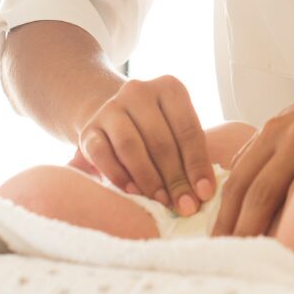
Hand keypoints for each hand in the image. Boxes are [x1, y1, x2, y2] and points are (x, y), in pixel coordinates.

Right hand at [75, 75, 214, 215]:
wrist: (114, 117)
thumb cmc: (158, 129)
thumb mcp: (178, 132)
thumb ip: (190, 156)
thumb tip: (203, 193)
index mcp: (169, 88)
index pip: (188, 129)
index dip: (197, 165)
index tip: (204, 193)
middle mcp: (139, 92)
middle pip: (160, 140)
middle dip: (175, 178)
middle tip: (184, 205)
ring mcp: (111, 108)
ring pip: (130, 146)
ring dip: (148, 179)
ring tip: (162, 201)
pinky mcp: (89, 129)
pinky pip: (103, 155)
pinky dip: (119, 176)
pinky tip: (133, 193)